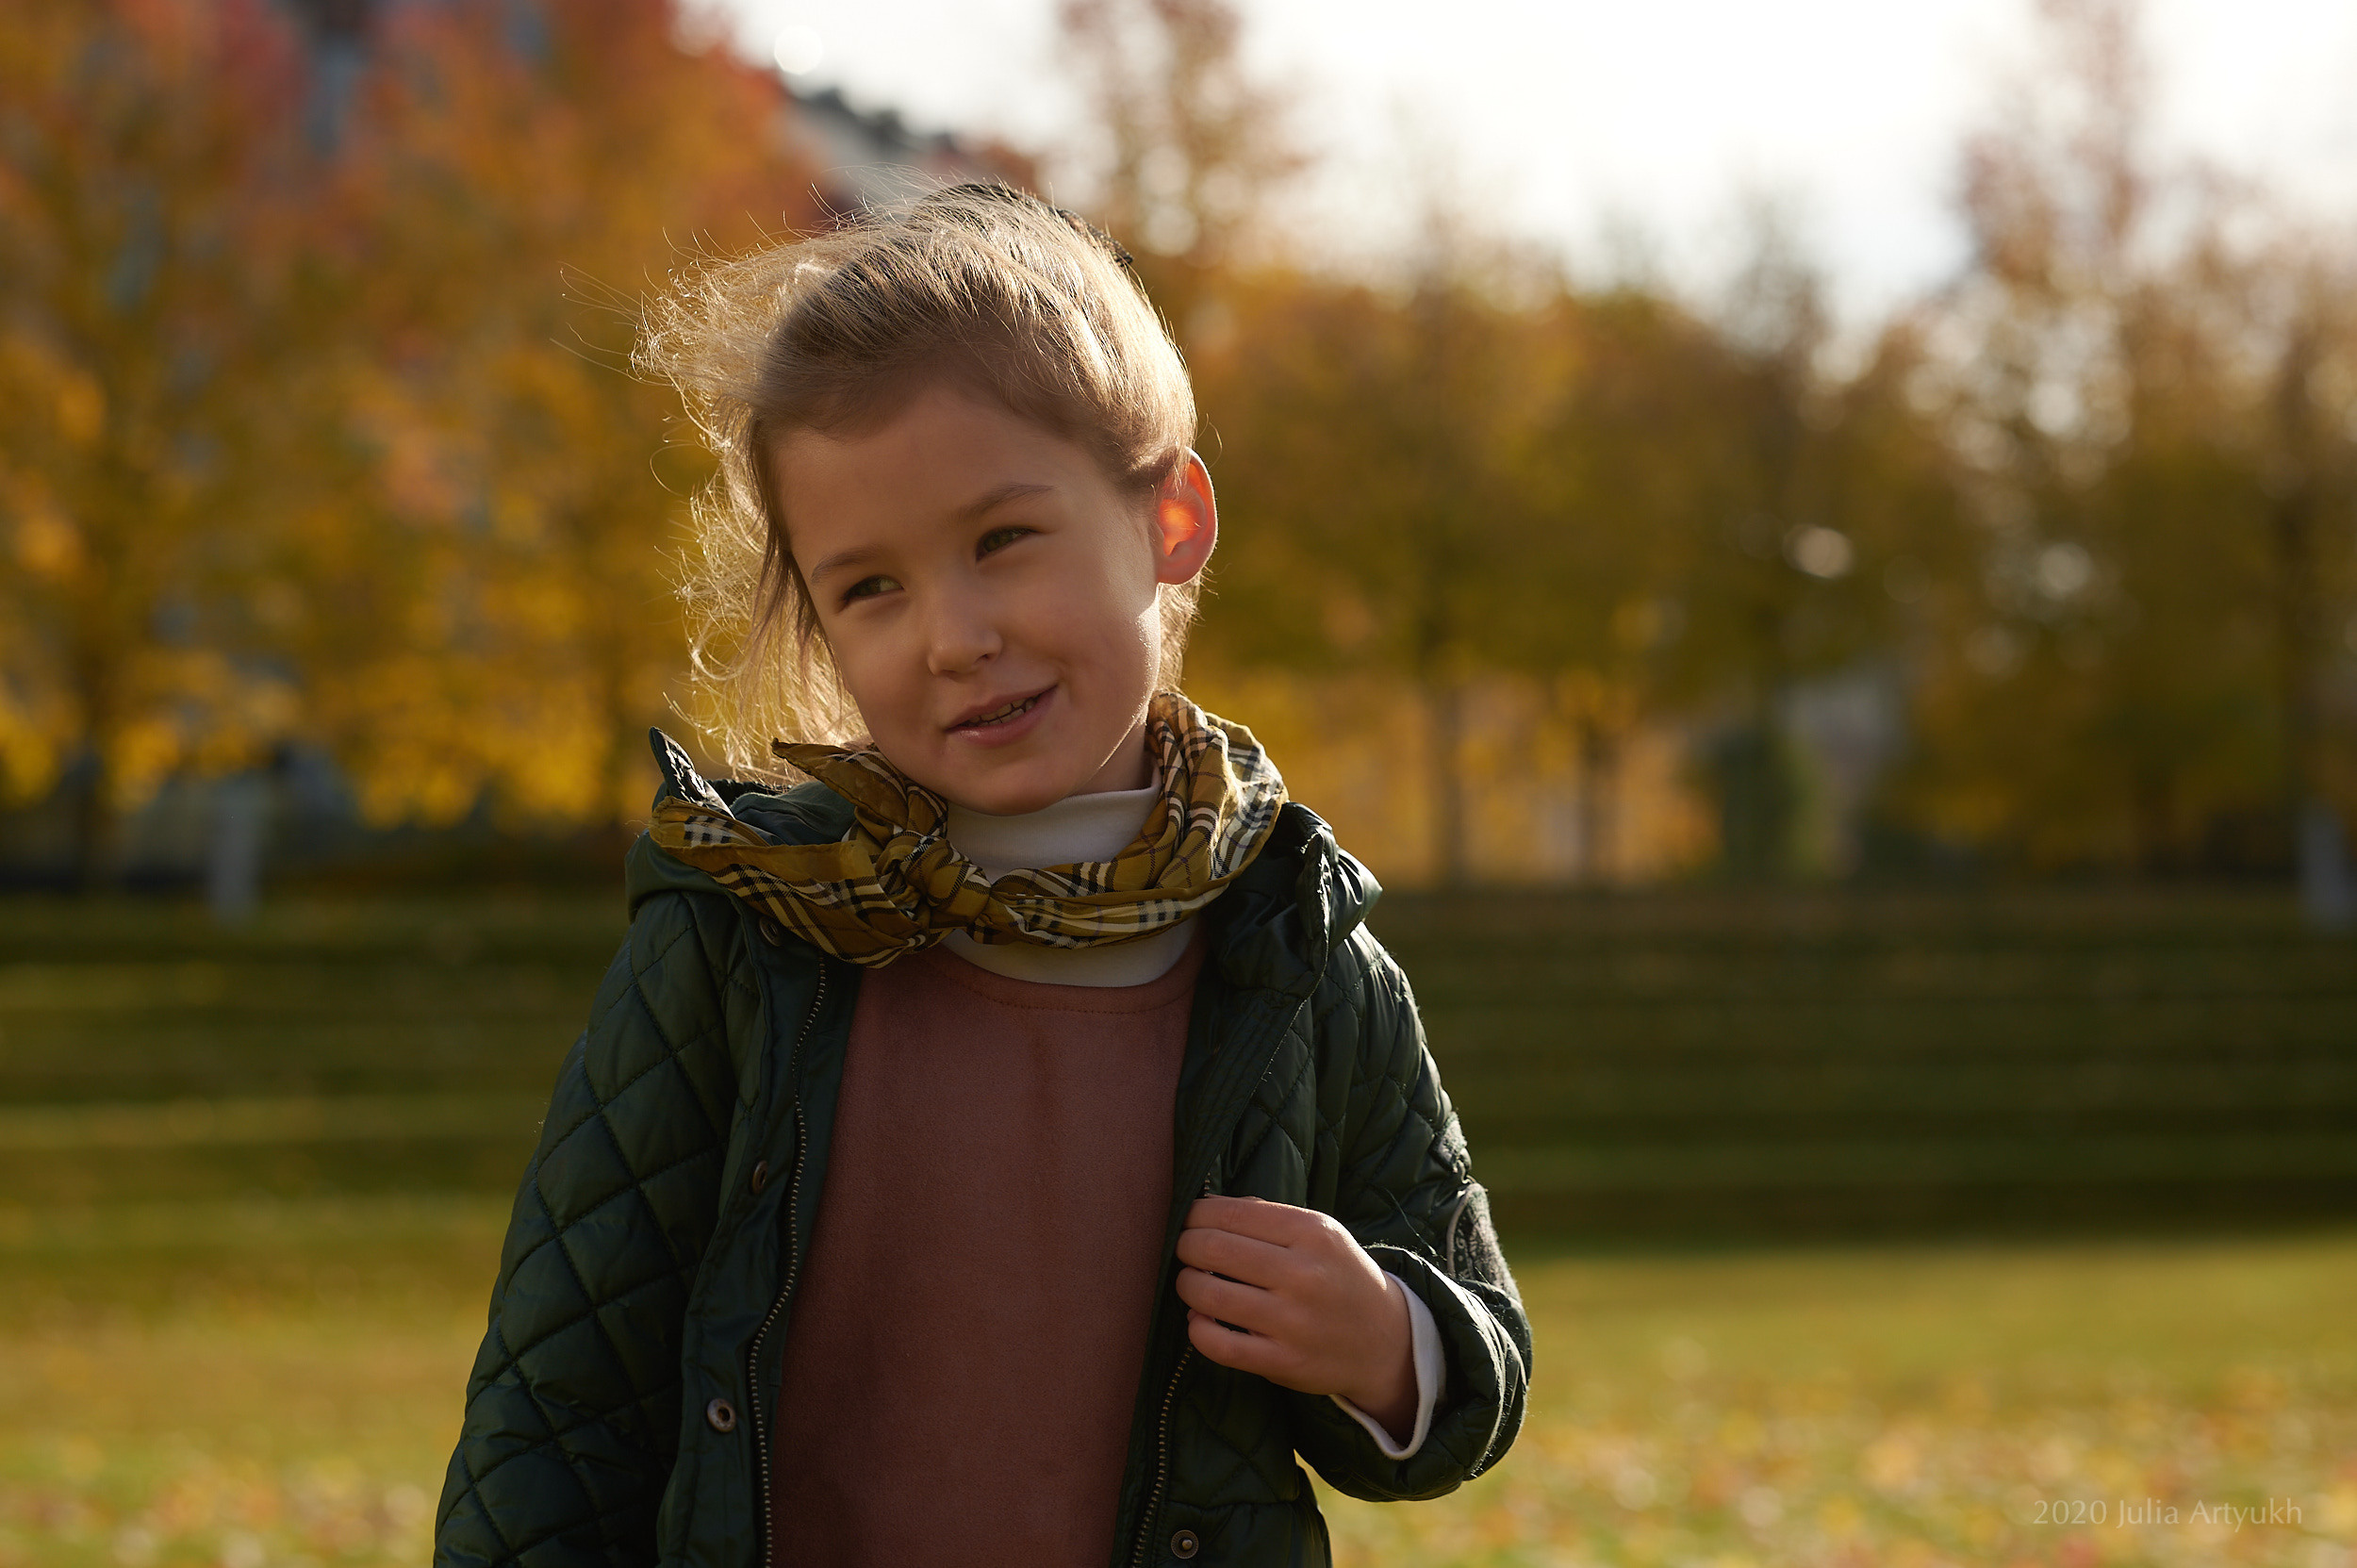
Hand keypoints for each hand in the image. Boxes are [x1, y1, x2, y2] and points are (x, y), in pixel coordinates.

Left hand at [1174, 1195, 1416, 1440]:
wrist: (1384, 1340)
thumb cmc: (1339, 1276)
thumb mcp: (1321, 1233)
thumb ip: (1267, 1216)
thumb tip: (1204, 1209)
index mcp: (1312, 1233)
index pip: (1231, 1212)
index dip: (1195, 1215)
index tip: (1189, 1221)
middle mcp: (1304, 1274)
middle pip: (1212, 1248)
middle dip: (1185, 1246)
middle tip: (1184, 1250)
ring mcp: (1293, 1321)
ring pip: (1208, 1294)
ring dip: (1186, 1284)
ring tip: (1192, 1282)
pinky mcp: (1283, 1362)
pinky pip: (1218, 1344)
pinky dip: (1197, 1329)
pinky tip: (1200, 1319)